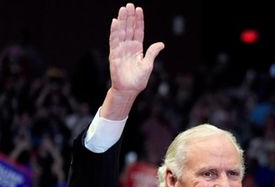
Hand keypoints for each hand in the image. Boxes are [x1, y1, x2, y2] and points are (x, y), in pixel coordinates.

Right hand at [102, 3, 163, 118]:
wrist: (128, 90)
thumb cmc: (138, 80)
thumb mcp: (148, 65)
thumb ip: (152, 53)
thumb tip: (161, 44)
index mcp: (137, 48)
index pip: (138, 31)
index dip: (138, 21)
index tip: (139, 9)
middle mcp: (128, 46)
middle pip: (129, 28)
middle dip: (129, 17)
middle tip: (129, 5)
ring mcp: (120, 49)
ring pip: (121, 32)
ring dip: (122, 21)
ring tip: (123, 9)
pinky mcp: (114, 54)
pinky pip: (114, 41)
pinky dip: (115, 31)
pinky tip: (115, 22)